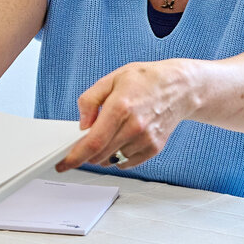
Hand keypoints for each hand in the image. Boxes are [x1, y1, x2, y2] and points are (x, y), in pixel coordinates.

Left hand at [57, 60, 197, 170]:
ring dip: (103, 153)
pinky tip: (120, 140)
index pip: (93, 142)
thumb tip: (83, 124)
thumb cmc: (146, 80)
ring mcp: (146, 139)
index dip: (75, 157)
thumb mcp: (111, 79)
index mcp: (120, 107)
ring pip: (113, 159)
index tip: (63, 164)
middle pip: (100, 155)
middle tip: (81, 145)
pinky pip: (128, 162)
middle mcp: (134, 126)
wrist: (180, 87)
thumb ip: (90, 100)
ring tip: (109, 133)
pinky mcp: (154, 147)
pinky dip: (118, 156)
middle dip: (85, 155)